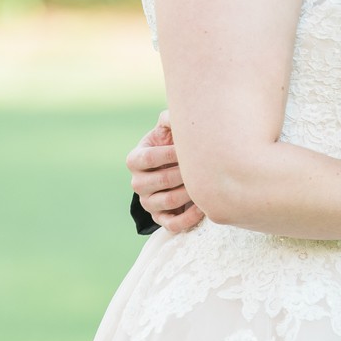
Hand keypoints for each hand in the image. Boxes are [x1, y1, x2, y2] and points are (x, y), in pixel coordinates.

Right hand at [126, 109, 203, 232]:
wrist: (176, 167)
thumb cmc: (172, 144)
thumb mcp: (168, 130)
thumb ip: (169, 119)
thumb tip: (173, 115)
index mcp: (135, 159)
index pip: (147, 158)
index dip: (168, 153)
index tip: (188, 148)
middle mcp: (137, 183)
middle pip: (159, 180)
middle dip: (183, 173)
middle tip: (203, 166)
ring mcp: (148, 202)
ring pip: (166, 202)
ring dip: (188, 193)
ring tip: (205, 184)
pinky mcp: (160, 218)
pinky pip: (172, 224)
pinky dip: (188, 218)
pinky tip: (203, 207)